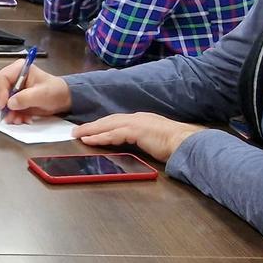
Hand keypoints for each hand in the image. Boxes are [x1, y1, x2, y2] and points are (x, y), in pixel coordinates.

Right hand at [0, 62, 70, 122]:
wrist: (63, 99)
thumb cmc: (56, 90)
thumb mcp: (42, 93)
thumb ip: (25, 98)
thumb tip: (10, 103)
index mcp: (19, 69)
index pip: (1, 78)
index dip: (0, 91)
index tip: (4, 104)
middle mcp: (14, 79)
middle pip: (0, 91)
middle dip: (4, 106)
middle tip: (9, 115)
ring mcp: (14, 91)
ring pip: (3, 103)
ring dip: (9, 114)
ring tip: (18, 120)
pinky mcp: (17, 101)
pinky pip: (9, 110)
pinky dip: (14, 116)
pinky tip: (23, 119)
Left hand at [74, 112, 205, 162]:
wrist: (185, 142)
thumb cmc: (174, 144)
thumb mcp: (154, 139)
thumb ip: (143, 139)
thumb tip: (135, 144)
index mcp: (141, 119)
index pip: (117, 121)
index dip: (103, 125)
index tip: (91, 128)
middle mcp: (137, 118)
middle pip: (109, 120)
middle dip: (92, 125)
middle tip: (77, 130)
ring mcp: (136, 123)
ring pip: (108, 125)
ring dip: (91, 130)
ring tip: (78, 134)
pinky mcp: (135, 131)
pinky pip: (112, 134)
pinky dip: (99, 137)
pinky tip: (89, 140)